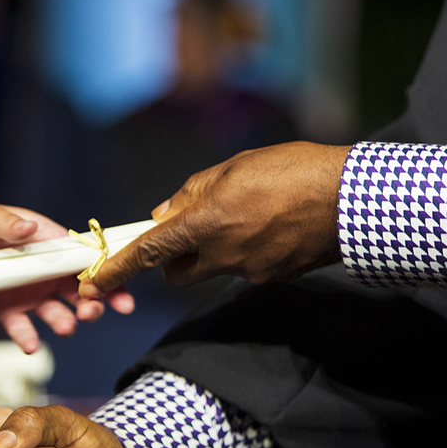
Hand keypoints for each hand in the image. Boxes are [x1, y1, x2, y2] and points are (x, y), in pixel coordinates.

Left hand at [0, 201, 134, 352]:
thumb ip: (5, 222)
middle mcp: (42, 269)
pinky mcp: (6, 311)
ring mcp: (26, 292)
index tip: (118, 285)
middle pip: (78, 288)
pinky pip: (22, 327)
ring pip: (56, 310)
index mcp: (44, 241)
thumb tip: (29, 227)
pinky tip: (32, 344)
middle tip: (94, 311)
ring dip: (66, 320)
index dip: (103, 270)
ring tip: (67, 326)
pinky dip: (29, 337)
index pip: (82, 255)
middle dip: (94, 301)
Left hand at [79, 142, 349, 297]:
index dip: (117, 269)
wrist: (351, 200)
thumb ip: (194, 192)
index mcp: (206, 224)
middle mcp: (224, 256)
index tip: (95, 281)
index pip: (148, 253)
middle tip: (196, 228)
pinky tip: (276, 226)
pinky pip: (249, 267)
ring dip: (219, 249)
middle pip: (179, 272)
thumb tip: (166, 212)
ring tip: (253, 214)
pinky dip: (252, 251)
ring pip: (217, 267)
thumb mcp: (235, 166)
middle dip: (176, 257)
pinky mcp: (275, 279)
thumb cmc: (295, 171)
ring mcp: (251, 272)